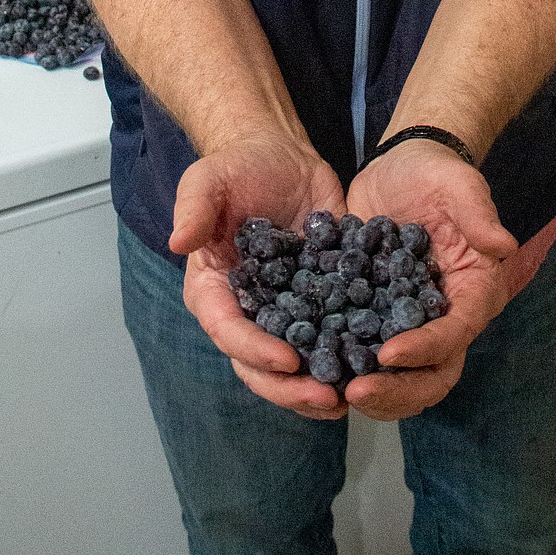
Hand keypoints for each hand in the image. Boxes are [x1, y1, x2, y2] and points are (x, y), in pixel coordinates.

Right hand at [169, 132, 348, 419]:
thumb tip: (177, 241)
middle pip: (261, 365)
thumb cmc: (237, 168)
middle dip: (291, 388)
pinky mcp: (321, 301)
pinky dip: (351, 355)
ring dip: (320, 386)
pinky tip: (378, 366)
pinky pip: (332, 336)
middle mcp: (249, 311)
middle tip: (328, 397)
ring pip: (298, 364)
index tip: (289, 359)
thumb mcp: (209, 179)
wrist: (281, 155)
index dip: (256, 351)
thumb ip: (194, 208)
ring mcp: (286, 311)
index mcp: (215, 291)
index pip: (229, 331)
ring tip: (351, 399)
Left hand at [343, 141, 517, 420]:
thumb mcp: (460, 185)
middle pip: (430, 375)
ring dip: (369, 391)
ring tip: (330, 392)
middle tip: (354, 394)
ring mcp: (407, 321)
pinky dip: (342, 365)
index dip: (424, 351)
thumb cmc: (438, 174)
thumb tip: (504, 246)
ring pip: (397, 377)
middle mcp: (444, 318)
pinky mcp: (374, 314)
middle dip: (395, 392)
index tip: (388, 354)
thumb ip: (479, 215)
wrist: (403, 164)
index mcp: (472, 294)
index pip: (454, 336)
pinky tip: (308, 367)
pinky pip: (362, 351)